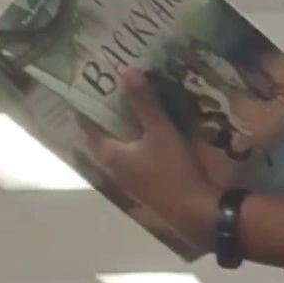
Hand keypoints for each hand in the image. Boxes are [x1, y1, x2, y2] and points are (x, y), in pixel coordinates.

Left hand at [82, 70, 216, 248]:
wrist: (196, 212)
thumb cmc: (173, 171)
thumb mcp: (160, 132)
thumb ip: (144, 102)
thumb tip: (125, 69)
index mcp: (110, 154)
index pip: (87, 124)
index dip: (86, 103)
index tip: (89, 83)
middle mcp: (113, 168)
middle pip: (103, 135)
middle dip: (107, 113)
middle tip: (113, 88)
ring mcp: (129, 179)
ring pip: (120, 147)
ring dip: (123, 128)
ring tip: (131, 104)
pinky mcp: (145, 186)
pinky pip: (134, 157)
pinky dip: (136, 142)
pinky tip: (149, 131)